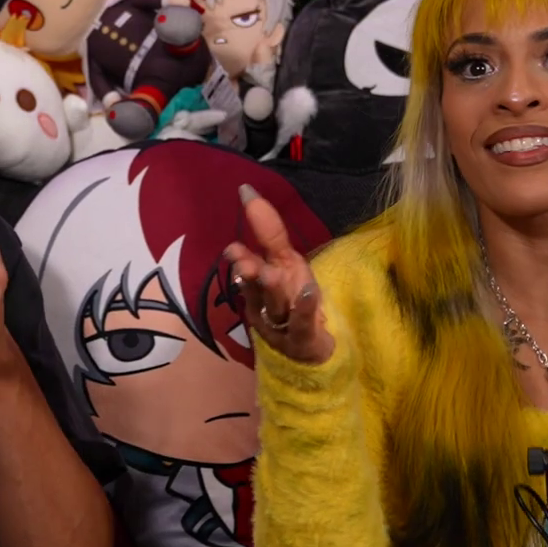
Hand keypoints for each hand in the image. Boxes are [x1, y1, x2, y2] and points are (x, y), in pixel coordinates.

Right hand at [225, 186, 333, 363]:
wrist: (308, 354)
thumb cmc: (294, 305)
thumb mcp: (287, 266)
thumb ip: (271, 233)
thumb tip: (249, 194)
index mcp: (267, 276)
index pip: (261, 246)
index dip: (258, 219)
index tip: (247, 192)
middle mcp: (266, 299)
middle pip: (256, 282)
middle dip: (249, 268)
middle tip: (239, 253)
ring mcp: (281, 322)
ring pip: (273, 303)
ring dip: (270, 288)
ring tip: (269, 273)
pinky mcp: (301, 338)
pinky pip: (301, 322)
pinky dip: (303, 307)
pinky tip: (308, 291)